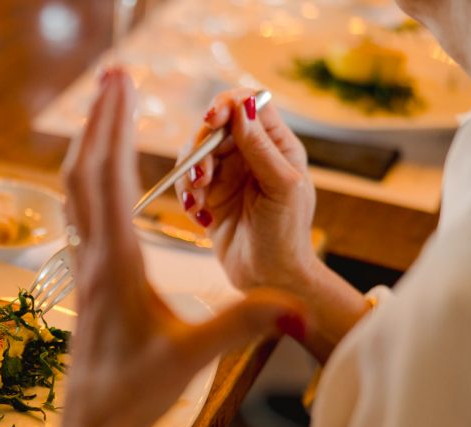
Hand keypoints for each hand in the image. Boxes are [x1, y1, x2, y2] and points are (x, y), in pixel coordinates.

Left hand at [60, 70, 303, 426]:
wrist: (94, 426)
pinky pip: (80, 215)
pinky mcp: (88, 281)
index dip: (115, 128)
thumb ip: (241, 327)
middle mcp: (93, 258)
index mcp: (116, 265)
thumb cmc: (135, 393)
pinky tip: (97, 174)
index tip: (121, 86)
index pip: (110, 181)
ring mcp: (85, 268)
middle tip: (113, 75)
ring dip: (90, 145)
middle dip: (99, 120)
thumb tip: (295, 307)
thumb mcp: (191, 359)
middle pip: (84, 173)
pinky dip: (88, 179)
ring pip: (75, 193)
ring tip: (105, 109)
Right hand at [175, 90, 317, 294]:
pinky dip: (187, 197)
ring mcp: (227, 175)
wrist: (269, 277)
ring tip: (198, 203)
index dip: (227, 106)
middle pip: (213, 128)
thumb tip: (243, 106)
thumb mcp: (280, 186)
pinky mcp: (207, 196)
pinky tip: (201, 217)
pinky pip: (185, 182)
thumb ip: (260, 147)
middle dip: (201, 150)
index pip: (248, 106)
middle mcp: (250, 154)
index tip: (211, 120)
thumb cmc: (285, 234)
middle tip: (201, 178)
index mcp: (277, 145)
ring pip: (194, 154)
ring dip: (190, 177)